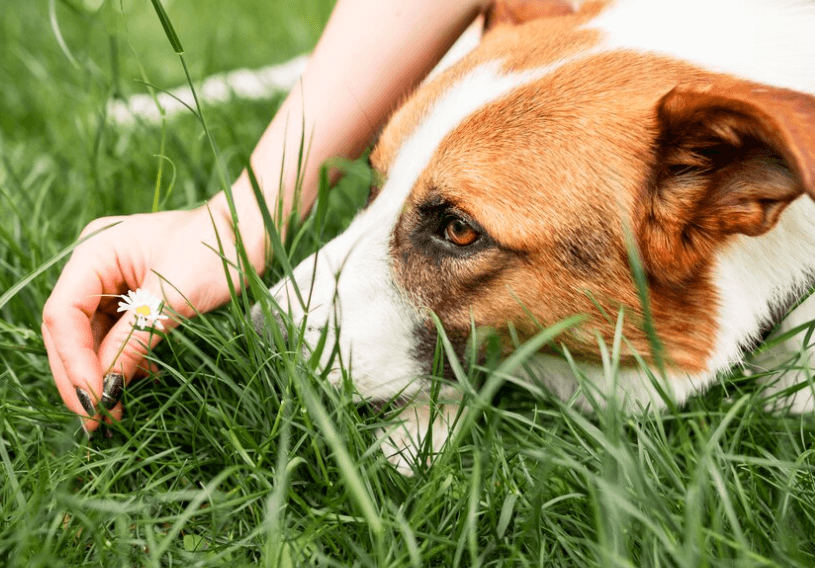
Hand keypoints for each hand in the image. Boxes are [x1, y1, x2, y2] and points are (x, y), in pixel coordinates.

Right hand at [42, 203, 257, 431]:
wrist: (249, 233)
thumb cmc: (215, 251)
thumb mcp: (172, 300)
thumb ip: (133, 342)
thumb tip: (105, 391)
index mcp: (94, 252)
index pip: (62, 314)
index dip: (72, 362)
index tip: (93, 400)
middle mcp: (95, 266)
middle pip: (69, 330)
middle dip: (81, 375)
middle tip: (97, 420)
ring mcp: (113, 283)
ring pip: (92, 338)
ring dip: (103, 373)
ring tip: (117, 410)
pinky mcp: (134, 299)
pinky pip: (117, 336)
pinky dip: (124, 362)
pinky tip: (140, 381)